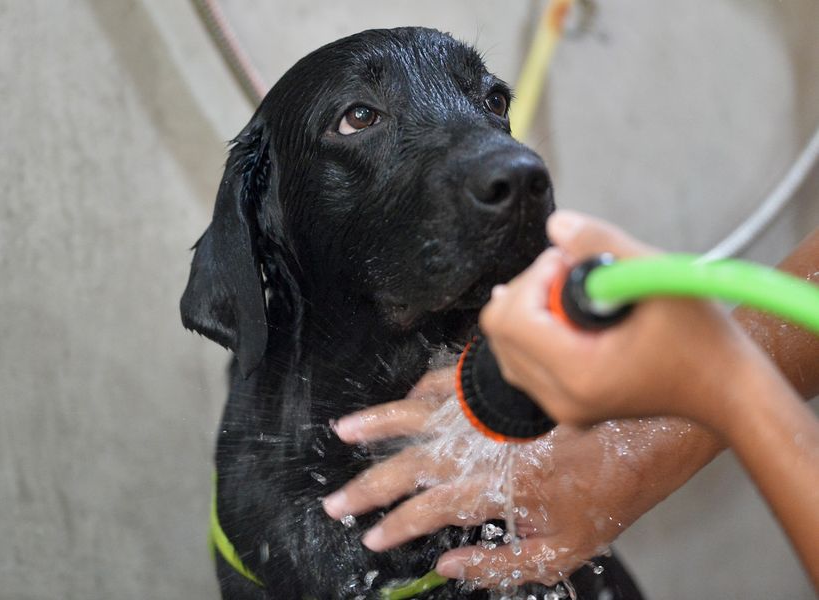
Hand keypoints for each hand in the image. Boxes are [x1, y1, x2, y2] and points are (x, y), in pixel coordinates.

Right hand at [324, 372, 716, 586]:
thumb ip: (501, 564)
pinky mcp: (503, 386)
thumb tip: (448, 565)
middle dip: (368, 487)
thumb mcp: (564, 551)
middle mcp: (486, 446)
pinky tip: (402, 401)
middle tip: (336, 501)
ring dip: (377, 426)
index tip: (370, 537)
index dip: (394, 527)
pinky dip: (419, 392)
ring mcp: (492, 411)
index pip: (429, 510)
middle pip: (411, 466)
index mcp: (498, 489)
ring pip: (420, 415)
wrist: (654, 429)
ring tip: (344, 432)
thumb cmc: (612, 493)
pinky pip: (449, 383)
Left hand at [480, 210, 763, 431]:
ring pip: (505, 347)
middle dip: (529, 290)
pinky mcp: (566, 406)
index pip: (512, 318)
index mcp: (579, 374)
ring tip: (576, 294)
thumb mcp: (656, 276)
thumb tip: (556, 225)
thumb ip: (600, 245)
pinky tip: (565, 313)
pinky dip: (536, 332)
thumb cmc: (703, 341)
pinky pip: (522, 362)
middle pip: (500, 331)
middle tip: (574, 273)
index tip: (570, 263)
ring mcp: (562, 408)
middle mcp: (562, 399)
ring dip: (531, 310)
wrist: (727, 390)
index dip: (534, 278)